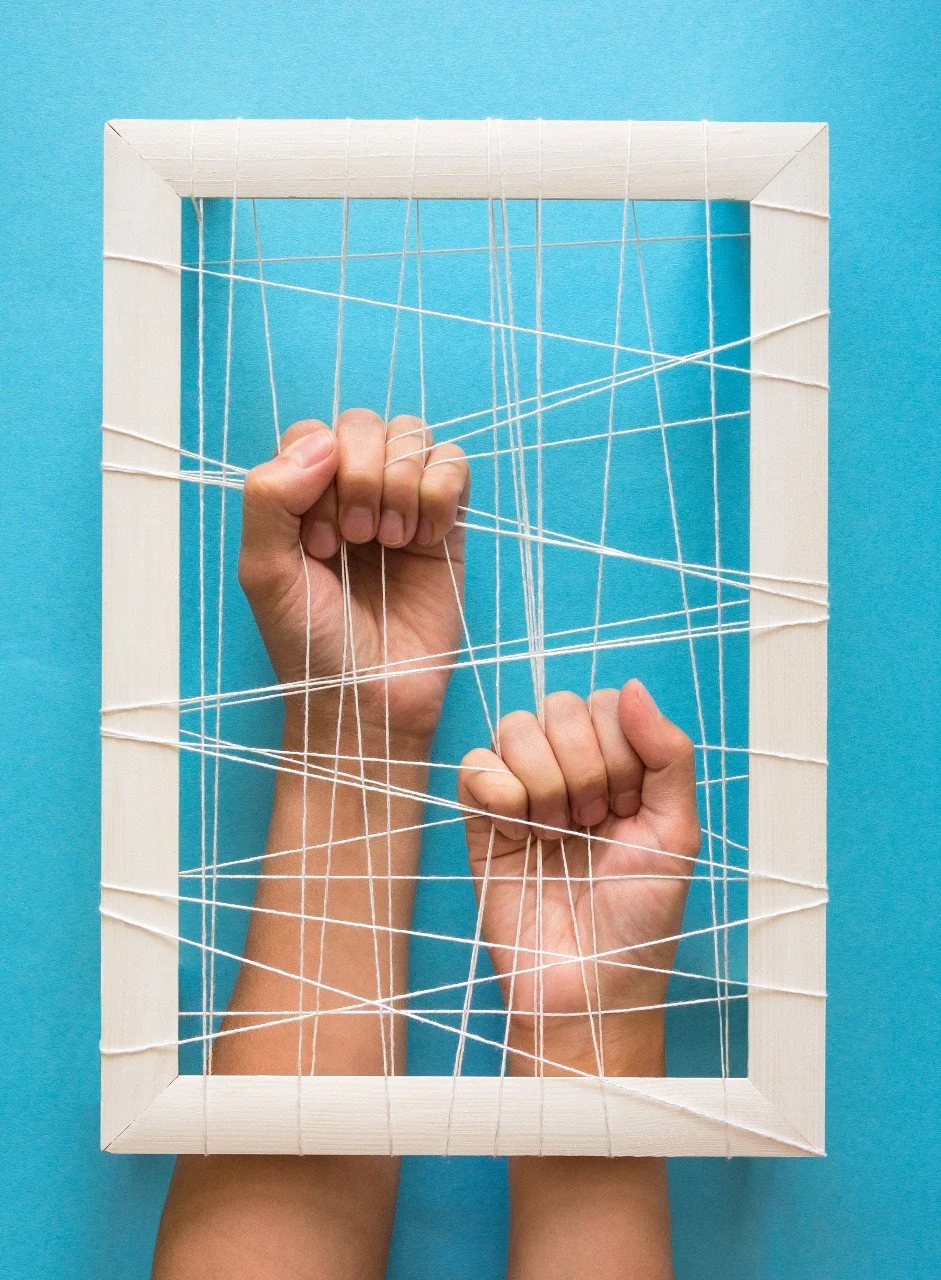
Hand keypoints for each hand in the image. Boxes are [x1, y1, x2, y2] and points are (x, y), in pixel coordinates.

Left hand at [238, 410, 468, 745]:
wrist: (371, 700)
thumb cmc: (312, 645)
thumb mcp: (264, 573)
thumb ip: (268, 499)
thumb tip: (322, 442)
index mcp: (301, 498)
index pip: (314, 432)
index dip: (320, 472)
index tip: (319, 540)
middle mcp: (350, 492)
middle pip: (366, 425)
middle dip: (364, 476)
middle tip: (359, 540)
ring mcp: (402, 504)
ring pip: (413, 435)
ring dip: (402, 482)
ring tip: (394, 542)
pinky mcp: (447, 524)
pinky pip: (455, 464)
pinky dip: (442, 490)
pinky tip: (427, 538)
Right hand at [458, 679, 699, 1075]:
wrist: (588, 988)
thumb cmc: (639, 921)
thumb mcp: (676, 835)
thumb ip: (667, 755)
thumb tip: (636, 688)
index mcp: (620, 769)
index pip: (607, 704)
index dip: (619, 748)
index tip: (627, 808)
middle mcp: (569, 771)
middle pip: (560, 706)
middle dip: (584, 766)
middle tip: (592, 825)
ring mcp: (523, 792)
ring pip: (516, 727)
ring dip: (544, 782)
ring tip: (556, 835)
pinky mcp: (481, 819)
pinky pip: (474, 766)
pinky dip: (499, 795)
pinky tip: (519, 836)